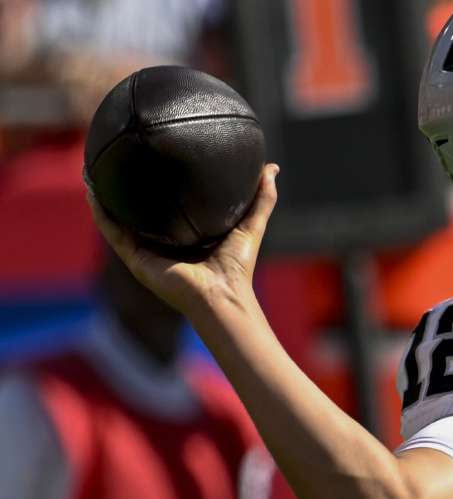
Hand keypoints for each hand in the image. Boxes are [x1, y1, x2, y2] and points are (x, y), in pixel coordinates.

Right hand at [87, 164, 279, 318]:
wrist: (223, 295)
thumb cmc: (238, 267)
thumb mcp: (251, 224)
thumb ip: (262, 198)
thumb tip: (271, 168)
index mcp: (187, 239)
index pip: (171, 210)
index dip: (161, 189)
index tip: (155, 162)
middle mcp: (164, 246)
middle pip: (141, 215)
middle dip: (129, 192)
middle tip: (119, 161)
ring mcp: (148, 253)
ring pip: (120, 222)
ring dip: (106, 199)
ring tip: (95, 173)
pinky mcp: (137, 260)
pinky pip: (114, 233)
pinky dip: (102, 215)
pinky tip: (94, 193)